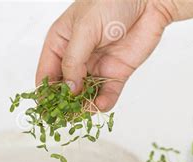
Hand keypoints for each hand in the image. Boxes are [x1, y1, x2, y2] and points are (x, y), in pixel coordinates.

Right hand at [35, 0, 192, 111]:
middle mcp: (77, 58)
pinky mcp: (117, 74)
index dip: (44, 92)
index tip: (44, 109)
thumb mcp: (84, 30)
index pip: (46, 72)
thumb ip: (74, 61)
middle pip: (66, 88)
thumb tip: (68, 89)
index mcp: (61, 43)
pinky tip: (100, 106)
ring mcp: (97, 67)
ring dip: (83, 106)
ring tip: (82, 114)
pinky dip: (103, 102)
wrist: (148, 1)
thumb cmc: (111, 3)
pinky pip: (107, 94)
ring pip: (85, 94)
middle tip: (63, 118)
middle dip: (64, 104)